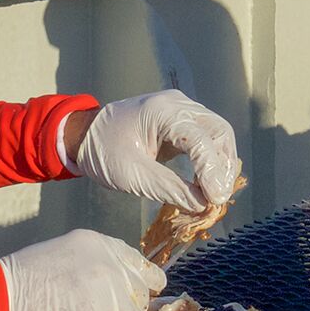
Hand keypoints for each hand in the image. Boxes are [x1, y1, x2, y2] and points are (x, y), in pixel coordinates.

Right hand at [0, 230, 163, 310]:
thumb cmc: (19, 281)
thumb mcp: (64, 255)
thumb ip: (97, 269)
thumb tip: (120, 293)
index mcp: (103, 248)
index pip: (146, 272)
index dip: (141, 290)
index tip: (133, 301)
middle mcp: (113, 272)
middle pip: (141, 302)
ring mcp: (111, 304)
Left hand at [71, 91, 238, 210]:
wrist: (86, 135)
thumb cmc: (104, 152)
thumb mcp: (132, 176)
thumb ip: (170, 189)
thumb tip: (203, 205)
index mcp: (161, 112)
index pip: (201, 139)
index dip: (212, 171)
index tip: (216, 200)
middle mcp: (177, 104)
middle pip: (219, 131)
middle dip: (223, 166)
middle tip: (219, 198)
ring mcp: (181, 109)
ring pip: (218, 134)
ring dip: (221, 164)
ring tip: (214, 194)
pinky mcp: (182, 121)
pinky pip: (207, 138)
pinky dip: (211, 160)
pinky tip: (207, 183)